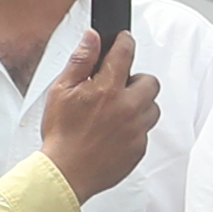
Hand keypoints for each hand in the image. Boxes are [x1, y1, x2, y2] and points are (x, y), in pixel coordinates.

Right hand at [38, 30, 163, 198]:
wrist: (66, 173)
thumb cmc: (61, 134)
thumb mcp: (60, 91)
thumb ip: (80, 61)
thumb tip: (92, 38)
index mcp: (107, 89)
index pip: (125, 53)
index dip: (125, 41)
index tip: (124, 40)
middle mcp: (127, 107)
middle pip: (149, 81)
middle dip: (136, 80)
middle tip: (118, 87)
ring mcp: (137, 128)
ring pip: (152, 107)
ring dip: (139, 105)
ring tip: (116, 112)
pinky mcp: (140, 147)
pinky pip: (146, 130)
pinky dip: (135, 128)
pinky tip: (115, 132)